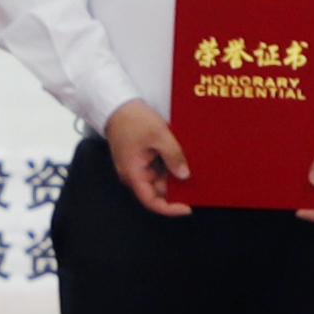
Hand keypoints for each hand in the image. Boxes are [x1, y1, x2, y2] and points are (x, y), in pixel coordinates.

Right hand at [103, 101, 192, 216]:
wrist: (118, 105)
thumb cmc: (133, 119)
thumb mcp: (159, 135)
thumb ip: (173, 157)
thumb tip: (185, 175)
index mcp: (133, 174)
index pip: (152, 202)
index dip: (170, 208)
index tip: (187, 207)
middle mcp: (133, 175)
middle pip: (157, 191)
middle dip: (175, 189)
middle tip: (195, 184)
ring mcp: (137, 167)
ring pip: (159, 179)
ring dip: (173, 175)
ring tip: (189, 166)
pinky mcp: (141, 159)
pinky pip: (157, 168)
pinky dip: (169, 165)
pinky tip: (181, 158)